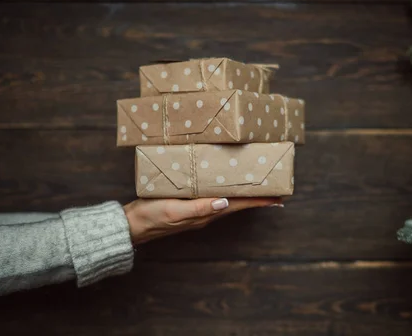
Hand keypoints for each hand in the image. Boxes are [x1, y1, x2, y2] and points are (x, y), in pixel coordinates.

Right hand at [123, 197, 281, 244]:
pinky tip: (227, 187)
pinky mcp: (189, 204)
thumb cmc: (152, 217)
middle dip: (257, 198)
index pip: (239, 205)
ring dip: (244, 195)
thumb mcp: (175, 211)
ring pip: (228, 200)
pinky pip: (214, 197)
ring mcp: (198, 209)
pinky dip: (227, 192)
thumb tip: (225, 203)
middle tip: (275, 191)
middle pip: (238, 204)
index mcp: (207, 213)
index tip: (278, 198)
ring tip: (258, 188)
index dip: (259, 201)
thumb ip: (199, 208)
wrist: (133, 225)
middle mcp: (207, 212)